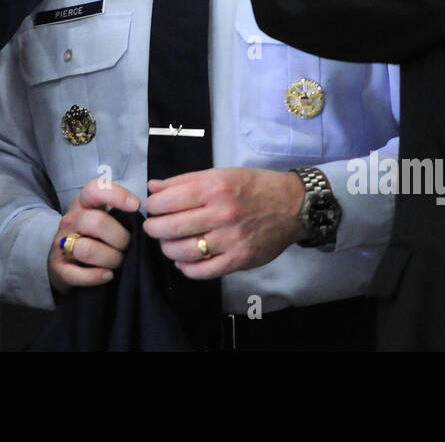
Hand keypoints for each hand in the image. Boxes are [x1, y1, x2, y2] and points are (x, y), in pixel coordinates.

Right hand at [47, 179, 139, 293]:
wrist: (63, 260)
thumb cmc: (94, 236)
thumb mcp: (105, 217)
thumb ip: (122, 213)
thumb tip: (150, 216)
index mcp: (84, 204)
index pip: (95, 189)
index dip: (116, 195)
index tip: (135, 206)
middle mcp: (71, 220)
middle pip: (95, 222)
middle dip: (120, 238)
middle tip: (128, 246)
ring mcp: (62, 244)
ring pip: (86, 249)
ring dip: (110, 259)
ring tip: (118, 262)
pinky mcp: (58, 268)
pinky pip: (76, 274)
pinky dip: (96, 276)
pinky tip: (108, 275)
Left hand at [142, 168, 304, 280]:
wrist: (293, 205)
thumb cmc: (255, 186)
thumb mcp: (221, 173)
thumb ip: (185, 181)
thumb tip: (153, 187)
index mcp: (215, 188)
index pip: (169, 200)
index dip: (153, 206)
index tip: (151, 207)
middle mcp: (222, 213)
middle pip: (172, 227)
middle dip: (154, 228)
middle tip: (153, 227)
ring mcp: (231, 239)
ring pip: (184, 251)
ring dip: (168, 248)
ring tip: (168, 243)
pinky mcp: (240, 260)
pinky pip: (203, 271)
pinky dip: (186, 268)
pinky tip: (184, 260)